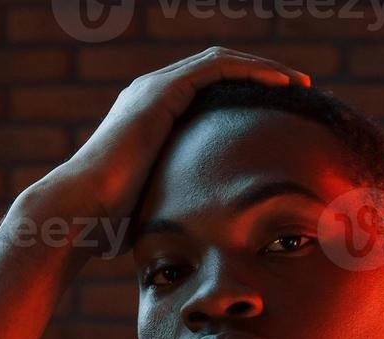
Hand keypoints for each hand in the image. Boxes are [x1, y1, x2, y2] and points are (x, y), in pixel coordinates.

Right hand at [20, 47, 309, 254]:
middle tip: (301, 90)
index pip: (212, 92)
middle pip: (220, 70)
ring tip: (300, 84)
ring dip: (264, 69)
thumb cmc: (116, 224)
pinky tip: (282, 84)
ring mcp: (155, 90)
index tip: (284, 110)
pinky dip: (252, 71)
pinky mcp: (161, 93)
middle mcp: (153, 94)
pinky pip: (216, 69)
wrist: (83, 214)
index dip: (250, 94)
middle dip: (263, 76)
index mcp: (155, 116)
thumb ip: (186, 199)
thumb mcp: (164, 204)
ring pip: (222, 63)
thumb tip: (214, 230)